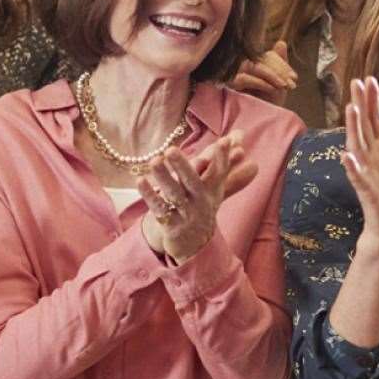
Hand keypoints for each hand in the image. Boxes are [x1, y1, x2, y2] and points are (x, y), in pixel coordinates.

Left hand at [138, 131, 254, 262]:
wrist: (194, 245)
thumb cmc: (202, 205)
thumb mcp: (215, 187)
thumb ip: (223, 161)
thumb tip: (238, 134)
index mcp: (212, 191)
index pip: (219, 172)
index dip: (222, 157)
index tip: (223, 141)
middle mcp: (201, 202)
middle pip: (192, 182)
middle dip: (182, 166)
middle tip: (171, 150)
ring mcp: (186, 214)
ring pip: (174, 194)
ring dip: (164, 177)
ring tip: (154, 161)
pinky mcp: (171, 225)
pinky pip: (159, 208)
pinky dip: (150, 194)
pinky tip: (140, 180)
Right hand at [228, 41, 296, 105]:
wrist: (259, 123)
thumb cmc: (267, 104)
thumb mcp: (278, 84)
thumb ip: (280, 63)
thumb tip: (281, 43)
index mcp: (254, 64)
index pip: (267, 56)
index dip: (282, 65)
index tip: (295, 78)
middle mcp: (241, 66)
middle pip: (261, 59)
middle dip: (279, 70)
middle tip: (291, 83)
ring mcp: (233, 73)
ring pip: (253, 65)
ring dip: (271, 75)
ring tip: (284, 87)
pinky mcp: (228, 83)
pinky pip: (245, 77)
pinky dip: (261, 82)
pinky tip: (272, 89)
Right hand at [342, 77, 378, 257]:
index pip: (376, 119)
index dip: (372, 100)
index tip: (369, 79)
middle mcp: (372, 156)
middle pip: (364, 126)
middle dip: (360, 105)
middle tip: (356, 82)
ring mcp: (367, 172)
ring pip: (357, 147)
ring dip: (353, 129)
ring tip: (351, 110)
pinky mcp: (366, 191)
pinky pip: (358, 178)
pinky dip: (353, 168)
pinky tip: (348, 157)